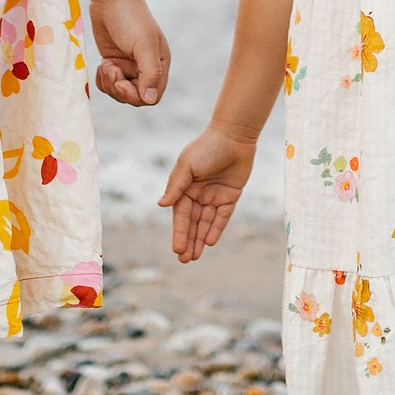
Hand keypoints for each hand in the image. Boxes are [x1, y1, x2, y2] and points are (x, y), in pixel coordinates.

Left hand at [88, 0, 170, 107]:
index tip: (121, 82)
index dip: (135, 96)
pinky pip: (108, 84)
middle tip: (111, 69)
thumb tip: (150, 99)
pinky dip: (103, 79)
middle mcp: (146, 68)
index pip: (152, 96)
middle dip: (119, 89)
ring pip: (120, 93)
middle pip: (134, 97)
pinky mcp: (113, 62)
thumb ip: (150, 73)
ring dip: (109, 83)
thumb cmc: (131, 18)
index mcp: (159, 65)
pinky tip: (102, 64)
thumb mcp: (143, 46)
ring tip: (106, 64)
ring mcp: (128, 66)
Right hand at [159, 125, 255, 262]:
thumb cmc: (206, 147)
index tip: (176, 249)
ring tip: (194, 257)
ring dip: (200, 239)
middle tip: (184, 260)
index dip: (179, 232)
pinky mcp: (230, 196)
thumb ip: (176, 186)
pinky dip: (216, 228)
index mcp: (184, 187)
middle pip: (192, 222)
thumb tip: (161, 205)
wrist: (233, 135)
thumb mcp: (187, 165)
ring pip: (206, 223)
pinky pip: (222, 216)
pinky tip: (210, 242)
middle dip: (188, 241)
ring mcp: (214, 196)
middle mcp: (198, 194)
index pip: (180, 215)